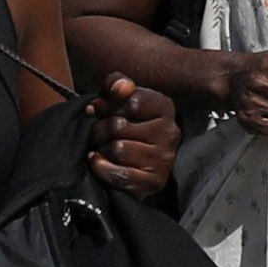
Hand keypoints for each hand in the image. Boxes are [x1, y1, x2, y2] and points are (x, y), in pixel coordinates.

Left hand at [84, 73, 177, 195]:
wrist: (130, 162)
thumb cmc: (122, 124)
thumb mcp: (117, 98)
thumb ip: (116, 84)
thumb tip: (120, 88)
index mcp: (164, 107)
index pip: (131, 101)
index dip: (106, 105)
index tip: (97, 109)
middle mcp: (170, 132)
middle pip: (119, 126)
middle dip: (99, 129)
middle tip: (97, 133)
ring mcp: (165, 159)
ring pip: (118, 149)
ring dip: (101, 149)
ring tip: (102, 148)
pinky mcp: (155, 182)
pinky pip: (119, 175)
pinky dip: (101, 168)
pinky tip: (98, 162)